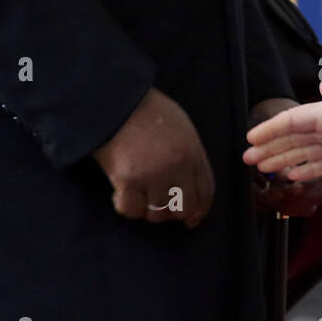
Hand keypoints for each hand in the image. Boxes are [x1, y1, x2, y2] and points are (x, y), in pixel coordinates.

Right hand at [92, 86, 214, 226]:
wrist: (115, 100)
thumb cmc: (146, 110)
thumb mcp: (180, 127)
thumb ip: (189, 155)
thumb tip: (188, 186)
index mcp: (192, 151)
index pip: (205, 192)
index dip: (199, 211)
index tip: (191, 220)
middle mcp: (177, 166)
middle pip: (184, 208)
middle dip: (173, 213)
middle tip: (160, 207)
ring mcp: (153, 174)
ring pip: (157, 214)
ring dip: (148, 210)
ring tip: (139, 194)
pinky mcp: (127, 180)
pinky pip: (131, 210)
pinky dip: (126, 206)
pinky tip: (121, 193)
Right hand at [246, 97, 321, 215]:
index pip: (292, 122)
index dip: (271, 129)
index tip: (251, 138)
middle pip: (293, 139)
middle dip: (269, 147)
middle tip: (247, 158)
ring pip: (304, 153)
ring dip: (282, 159)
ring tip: (262, 167)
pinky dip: (306, 171)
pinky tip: (292, 177)